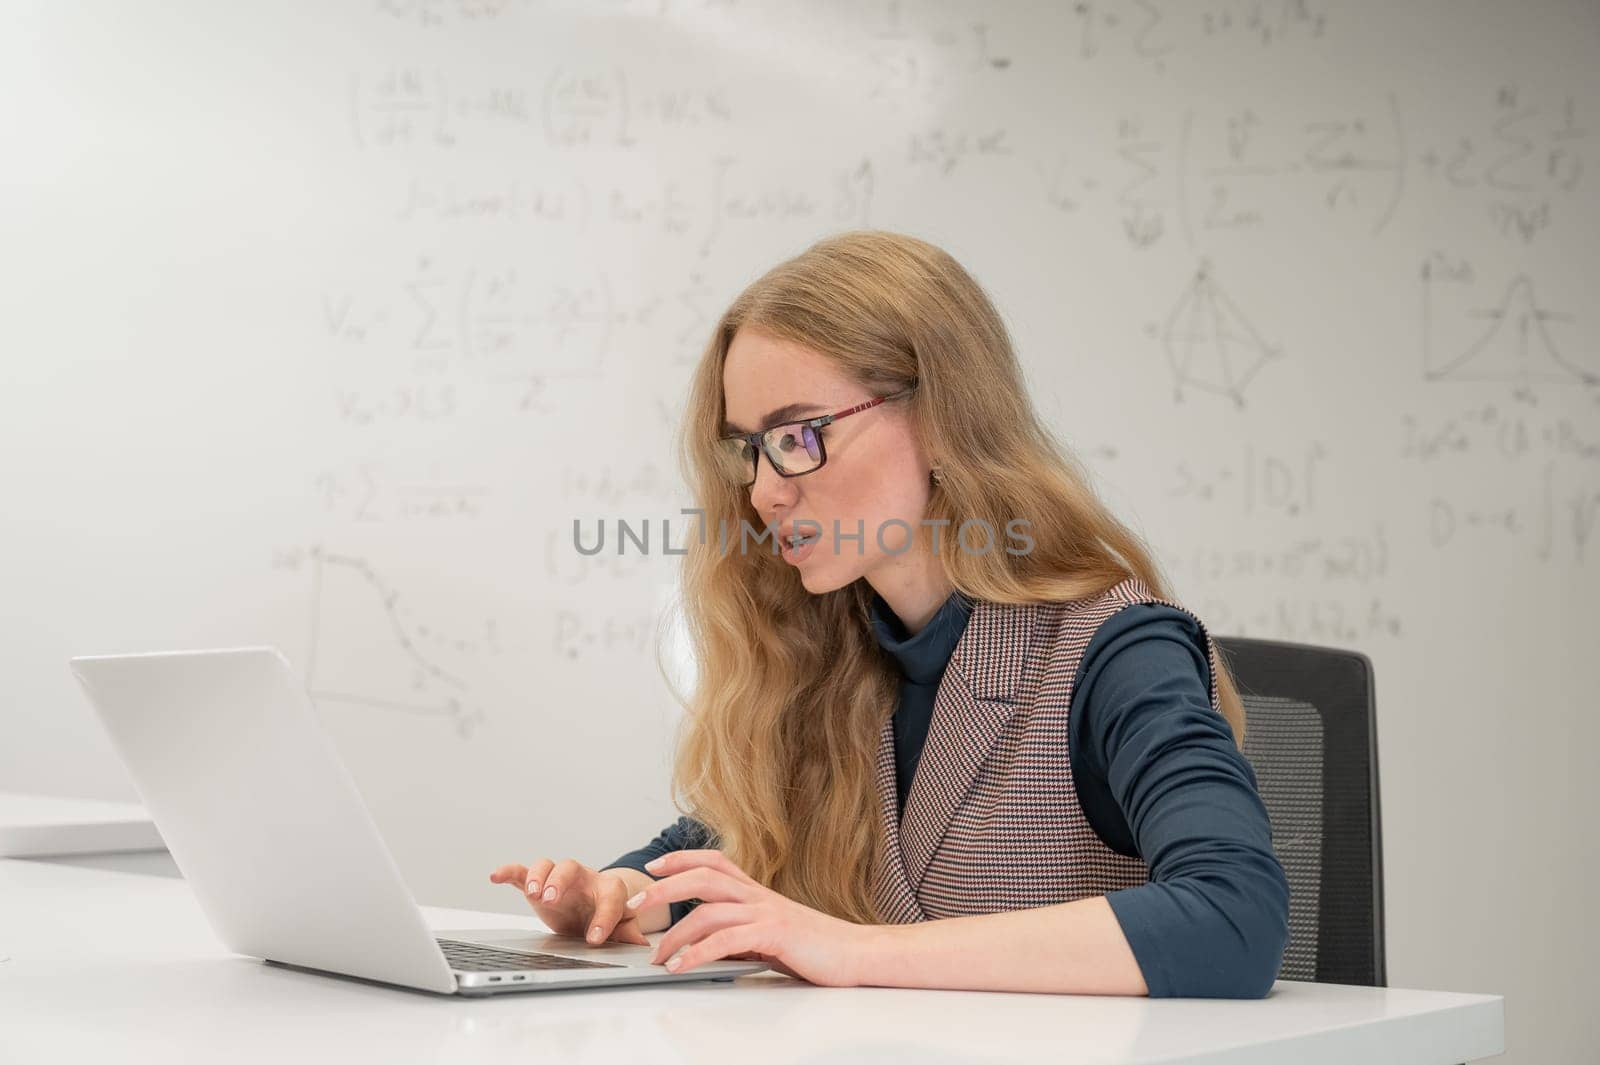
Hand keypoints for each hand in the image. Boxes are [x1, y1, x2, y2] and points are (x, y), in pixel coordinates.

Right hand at [488, 857, 649, 945]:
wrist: (592, 907)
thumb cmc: (607, 915)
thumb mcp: (621, 926)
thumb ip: (629, 933)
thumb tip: (642, 946)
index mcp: (607, 888)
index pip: (609, 897)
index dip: (604, 917)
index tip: (596, 938)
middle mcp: (582, 878)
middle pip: (572, 868)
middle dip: (560, 881)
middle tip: (552, 898)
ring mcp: (558, 879)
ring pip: (547, 865)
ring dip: (537, 876)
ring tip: (532, 893)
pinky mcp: (538, 884)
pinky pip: (522, 872)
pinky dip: (509, 872)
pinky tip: (496, 877)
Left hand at [629, 849, 881, 985]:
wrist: (857, 954)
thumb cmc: (816, 947)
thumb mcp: (772, 933)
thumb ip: (742, 930)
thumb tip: (709, 942)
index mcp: (758, 891)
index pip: (714, 861)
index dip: (682, 858)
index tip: (654, 866)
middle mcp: (759, 895)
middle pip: (703, 877)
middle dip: (664, 889)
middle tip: (635, 906)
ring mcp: (766, 913)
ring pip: (709, 910)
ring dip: (675, 934)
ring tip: (657, 957)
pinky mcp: (773, 935)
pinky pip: (726, 941)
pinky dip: (698, 954)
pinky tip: (682, 967)